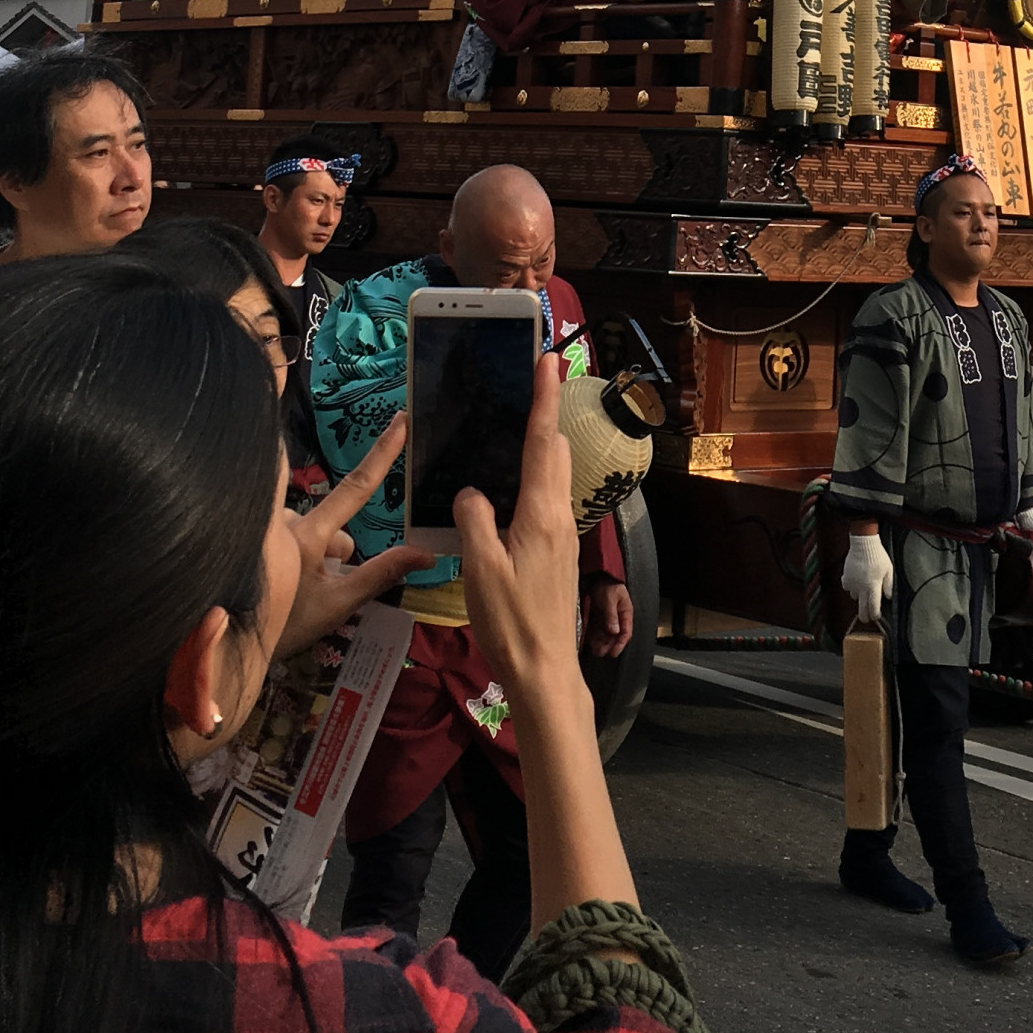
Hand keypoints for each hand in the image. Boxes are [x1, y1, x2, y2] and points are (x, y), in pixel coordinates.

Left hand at [274, 416, 428, 660]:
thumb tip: (426, 553)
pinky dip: (298, 558)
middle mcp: (287, 520)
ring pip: (318, 536)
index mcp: (309, 535)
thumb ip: (382, 573)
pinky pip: (295, 538)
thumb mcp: (339, 604)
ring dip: (318, 560)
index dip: (381, 452)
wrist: (231, 644)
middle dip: (339, 557)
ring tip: (294, 597)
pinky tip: (280, 586)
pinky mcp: (258, 533)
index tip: (400, 419)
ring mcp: (270, 526)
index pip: (355, 487)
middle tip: (318, 592)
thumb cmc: (285, 624)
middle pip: (337, 531)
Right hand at [457, 356, 586, 708]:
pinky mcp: (557, 554)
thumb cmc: (511, 623)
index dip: (545, 397)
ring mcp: (562, 536)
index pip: (543, 441)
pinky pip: (546, 500)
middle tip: (525, 387)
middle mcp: (559, 517)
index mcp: (542, 513)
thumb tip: (470, 492)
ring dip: (539, 448)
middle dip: (544, 416)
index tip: (549, 359)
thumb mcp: (480, 569)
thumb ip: (473, 521)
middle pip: (555, 452)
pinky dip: (532, 478)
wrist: (544, 672)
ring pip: (553, 477)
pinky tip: (508, 490)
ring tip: (513, 430)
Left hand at [584, 577, 635, 659]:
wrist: (596, 574)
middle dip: (607, 645)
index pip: (626, 632)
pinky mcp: (598, 615)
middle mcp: (617, 617)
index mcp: (625, 612)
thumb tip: (614, 631)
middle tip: (600, 653)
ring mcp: (607, 616)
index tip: (614, 653)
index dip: (620, 644)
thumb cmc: (607, 584)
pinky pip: (596, 628)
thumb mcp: (610, 599)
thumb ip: (611, 615)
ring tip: (594, 650)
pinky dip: (593, 635)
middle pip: (614, 635)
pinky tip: (589, 641)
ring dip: (600, 642)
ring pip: (604, 633)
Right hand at [841, 530, 892, 621]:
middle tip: (867, 618)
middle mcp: (861, 588)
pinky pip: (847, 587)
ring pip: (854, 597)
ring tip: (864, 590)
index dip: (875, 614)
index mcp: (873, 586)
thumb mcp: (888, 570)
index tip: (876, 616)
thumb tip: (888, 597)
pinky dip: (851, 587)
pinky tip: (856, 582)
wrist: (863, 543)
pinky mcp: (846, 577)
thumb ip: (888, 585)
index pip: (873, 607)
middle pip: (861, 609)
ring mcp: (852, 583)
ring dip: (859, 597)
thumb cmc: (878, 556)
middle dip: (865, 616)